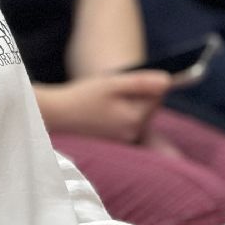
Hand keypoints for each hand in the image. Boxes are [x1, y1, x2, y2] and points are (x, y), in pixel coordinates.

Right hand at [34, 71, 170, 143]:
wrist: (55, 115)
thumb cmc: (81, 97)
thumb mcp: (111, 83)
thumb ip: (141, 82)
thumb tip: (168, 81)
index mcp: (136, 118)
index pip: (157, 96)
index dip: (142, 84)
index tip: (122, 83)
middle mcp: (134, 133)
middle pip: (148, 107)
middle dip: (135, 96)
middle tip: (109, 93)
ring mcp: (125, 140)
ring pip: (138, 115)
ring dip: (126, 105)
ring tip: (103, 102)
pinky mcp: (116, 143)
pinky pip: (127, 124)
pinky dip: (118, 115)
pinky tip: (100, 112)